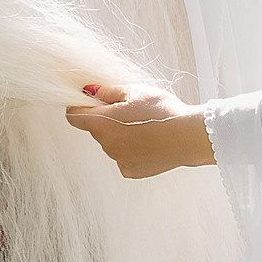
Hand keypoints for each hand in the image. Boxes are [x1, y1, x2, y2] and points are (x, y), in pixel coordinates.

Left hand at [64, 81, 213, 178]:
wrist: (188, 136)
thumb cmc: (162, 111)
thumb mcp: (134, 91)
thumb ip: (107, 92)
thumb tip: (89, 91)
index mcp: (101, 123)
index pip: (73, 115)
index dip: (80, 105)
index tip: (92, 100)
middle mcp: (105, 144)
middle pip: (95, 129)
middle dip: (106, 119)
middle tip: (131, 110)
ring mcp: (118, 159)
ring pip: (111, 143)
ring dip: (120, 134)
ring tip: (145, 126)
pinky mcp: (131, 171)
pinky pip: (124, 157)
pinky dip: (131, 150)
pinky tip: (149, 142)